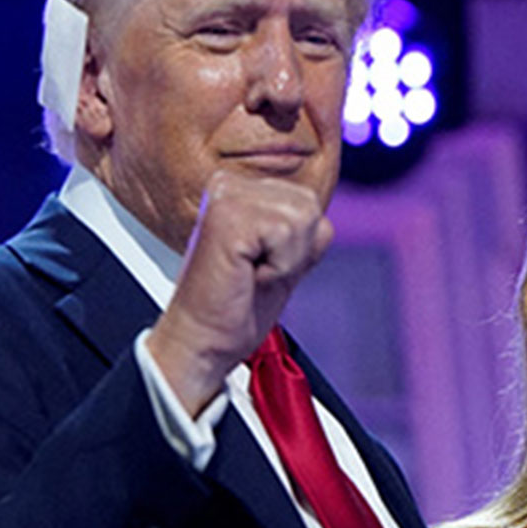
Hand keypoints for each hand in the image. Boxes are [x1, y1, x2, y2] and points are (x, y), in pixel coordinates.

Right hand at [146, 170, 333, 414]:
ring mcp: (226, 196)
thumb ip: (300, 229)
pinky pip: (288, 231)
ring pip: (303, 217)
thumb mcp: (282, 258)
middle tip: (256, 272)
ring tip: (251, 273)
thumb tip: (323, 215)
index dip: (298, 247)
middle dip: (295, 251)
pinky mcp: (228, 216)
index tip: (261, 266)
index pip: (307, 202)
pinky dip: (279, 265)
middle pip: (309, 206)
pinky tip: (247, 275)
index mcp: (238, 190)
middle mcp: (228, 185)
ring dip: (286, 259)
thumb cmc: (235, 308)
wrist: (203, 342)